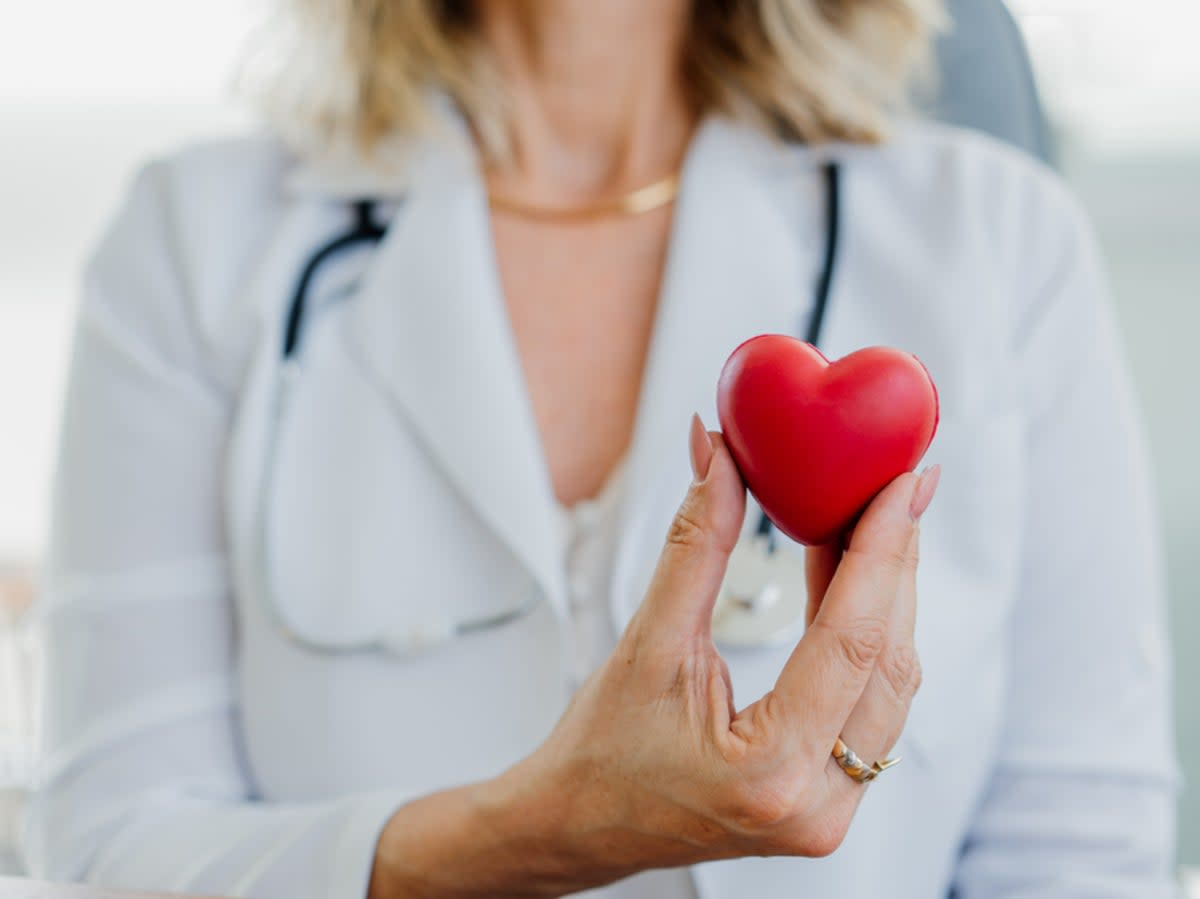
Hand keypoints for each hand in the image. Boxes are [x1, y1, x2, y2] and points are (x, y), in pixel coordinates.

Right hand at [370, 417, 937, 897]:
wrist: (577, 824)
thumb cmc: (600, 753)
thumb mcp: (644, 643)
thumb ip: (697, 547)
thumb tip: (719, 460)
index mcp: (769, 773)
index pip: (852, 640)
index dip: (883, 551)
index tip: (903, 485)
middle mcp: (817, 804)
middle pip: (888, 659)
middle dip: (898, 562)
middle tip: (900, 486)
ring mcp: (830, 810)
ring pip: (891, 684)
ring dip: (888, 598)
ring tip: (874, 523)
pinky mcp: (829, 798)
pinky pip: (872, 706)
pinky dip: (868, 637)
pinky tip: (850, 580)